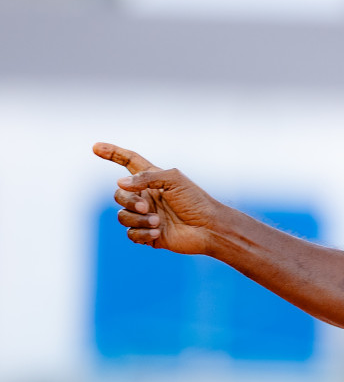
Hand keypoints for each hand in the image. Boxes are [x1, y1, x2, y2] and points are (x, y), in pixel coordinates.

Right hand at [93, 143, 222, 254]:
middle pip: (119, 194)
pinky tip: (157, 232)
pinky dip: (141, 233)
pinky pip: (130, 234)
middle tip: (146, 206)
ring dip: (137, 219)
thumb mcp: (173, 180)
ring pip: (122, 215)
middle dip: (129, 201)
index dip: (112, 153)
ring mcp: (146, 215)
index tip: (96, 147)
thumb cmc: (196, 201)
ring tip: (157, 221)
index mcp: (152, 179)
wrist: (209, 228)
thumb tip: (120, 184)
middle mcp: (146, 196)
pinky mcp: (148, 234)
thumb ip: (146, 177)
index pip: (128, 162)